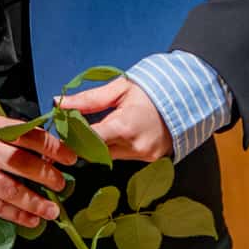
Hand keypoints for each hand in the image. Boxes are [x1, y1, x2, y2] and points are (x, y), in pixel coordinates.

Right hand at [0, 112, 76, 226]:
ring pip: (8, 190)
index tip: (70, 158)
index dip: (51, 146)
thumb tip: (50, 147)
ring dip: (34, 202)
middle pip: (19, 162)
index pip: (26, 134)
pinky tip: (33, 220)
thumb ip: (12, 133)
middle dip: (46, 175)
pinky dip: (16, 216)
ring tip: (53, 211)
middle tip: (62, 184)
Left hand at [55, 76, 173, 163]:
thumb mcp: (121, 88)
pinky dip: (120, 146)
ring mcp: (144, 156)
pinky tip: (126, 132)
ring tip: (111, 124)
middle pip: (97, 151)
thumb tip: (62, 104)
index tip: (66, 130)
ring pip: (110, 155)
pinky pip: (125, 156)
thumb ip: (90, 99)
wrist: (186, 98)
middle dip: (88, 139)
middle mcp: (134, 146)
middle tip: (86, 125)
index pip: (89, 140)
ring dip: (105, 143)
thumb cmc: (153, 90)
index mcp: (125, 126)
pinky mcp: (151, 160)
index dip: (74, 137)